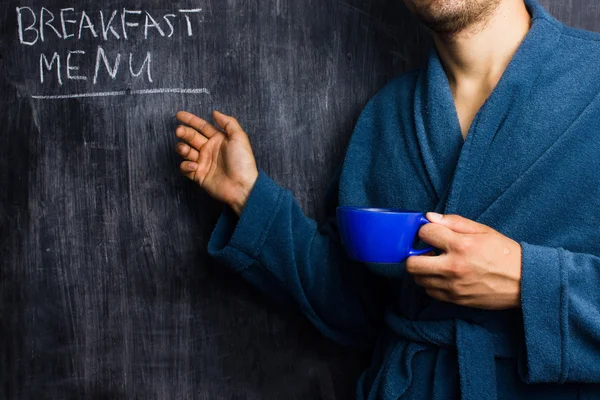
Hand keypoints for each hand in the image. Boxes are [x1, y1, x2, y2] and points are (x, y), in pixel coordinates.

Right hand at [174, 110, 258, 215]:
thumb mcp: (239, 138)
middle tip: (179, 131)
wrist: (242, 186)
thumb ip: (228, 122)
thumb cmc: (243, 162)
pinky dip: (186, 166)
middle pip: (192, 137)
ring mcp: (203, 162)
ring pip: (186, 151)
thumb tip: (214, 112)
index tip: (179, 115)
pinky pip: (186, 168)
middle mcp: (209, 149)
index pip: (201, 126)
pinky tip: (194, 166)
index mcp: (218, 139)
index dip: (190, 120)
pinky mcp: (199, 175)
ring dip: (182, 148)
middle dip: (184, 132)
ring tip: (184, 149)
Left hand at [405, 213, 521, 309]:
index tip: (431, 232)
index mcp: (461, 246)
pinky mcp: (455, 300)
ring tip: (435, 263)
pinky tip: (442, 276)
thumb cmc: (505, 254)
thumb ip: (454, 222)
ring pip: (418, 279)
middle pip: (412, 263)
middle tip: (426, 250)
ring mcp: (453, 286)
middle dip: (414, 253)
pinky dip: (431, 283)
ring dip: (422, 269)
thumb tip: (430, 217)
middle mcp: (453, 268)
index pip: (425, 233)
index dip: (425, 230)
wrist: (524, 282)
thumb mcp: (483, 231)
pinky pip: (430, 292)